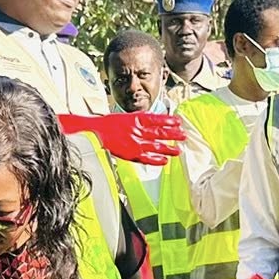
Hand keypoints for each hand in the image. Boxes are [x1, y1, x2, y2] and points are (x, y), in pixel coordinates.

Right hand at [58, 112, 187, 165]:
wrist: (94, 133)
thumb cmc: (106, 126)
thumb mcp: (124, 117)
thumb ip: (137, 121)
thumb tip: (149, 122)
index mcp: (136, 119)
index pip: (157, 119)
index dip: (169, 121)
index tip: (178, 121)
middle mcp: (138, 130)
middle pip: (160, 132)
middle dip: (173, 134)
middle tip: (184, 136)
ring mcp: (136, 142)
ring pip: (156, 146)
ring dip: (168, 148)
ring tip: (178, 151)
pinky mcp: (131, 153)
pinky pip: (147, 158)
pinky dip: (156, 160)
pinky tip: (164, 161)